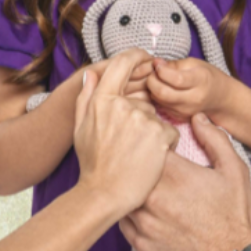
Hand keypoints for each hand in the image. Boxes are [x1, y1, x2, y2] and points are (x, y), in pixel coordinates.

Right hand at [73, 48, 177, 216]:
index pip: (123, 62)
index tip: (146, 59)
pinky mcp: (159, 135)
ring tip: (136, 153)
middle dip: (142, 116)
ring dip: (152, 133)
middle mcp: (123, 105)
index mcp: (102, 100)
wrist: (104, 194)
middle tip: (128, 142)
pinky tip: (148, 158)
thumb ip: (86, 97)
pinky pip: (169, 132)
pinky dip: (164, 145)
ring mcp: (142, 119)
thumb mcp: (81, 128)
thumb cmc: (93, 164)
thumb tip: (90, 74)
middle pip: (144, 100)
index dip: (138, 56)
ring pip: (157, 118)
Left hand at [122, 113, 250, 250]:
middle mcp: (153, 197)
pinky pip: (123, 222)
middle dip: (135, 168)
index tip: (154, 147)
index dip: (148, 144)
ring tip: (141, 190)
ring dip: (130, 192)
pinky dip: (130, 214)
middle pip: (129, 172)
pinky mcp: (141, 244)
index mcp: (174, 174)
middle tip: (143, 168)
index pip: (145, 146)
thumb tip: (197, 118)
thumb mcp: (234, 170)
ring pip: (123, 197)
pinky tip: (143, 212)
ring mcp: (144, 222)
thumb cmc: (236, 215)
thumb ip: (214, 139)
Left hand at [145, 56, 234, 121]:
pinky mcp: (180, 118)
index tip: (158, 64)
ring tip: (158, 81)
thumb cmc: (207, 77)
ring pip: (158, 100)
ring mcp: (186, 111)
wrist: (220, 99)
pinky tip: (163, 90)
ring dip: (153, 89)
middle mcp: (193, 99)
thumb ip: (174, 64)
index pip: (176, 79)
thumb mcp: (195, 64)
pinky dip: (157, 97)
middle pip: (162, 93)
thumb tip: (155, 63)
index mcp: (200, 81)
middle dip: (152, 81)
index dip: (161, 70)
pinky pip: (161, 106)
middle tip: (153, 73)